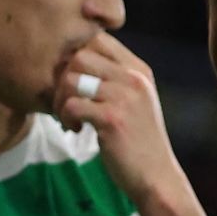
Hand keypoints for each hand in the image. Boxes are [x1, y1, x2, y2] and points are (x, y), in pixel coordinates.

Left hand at [56, 33, 186, 211]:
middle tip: (66, 101)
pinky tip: (76, 129)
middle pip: (79, 55)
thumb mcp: (134, 101)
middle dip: (62, 78)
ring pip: (71, 78)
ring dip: (60, 99)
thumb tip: (72, 61)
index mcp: (139, 70)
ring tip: (69, 117)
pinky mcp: (112, 119)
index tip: (74, 83)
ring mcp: (125, 97)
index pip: (97, 38)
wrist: (156, 177)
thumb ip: (114, 78)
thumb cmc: (138, 141)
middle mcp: (134, 78)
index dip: (75, 56)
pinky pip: (72, 104)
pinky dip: (65, 117)